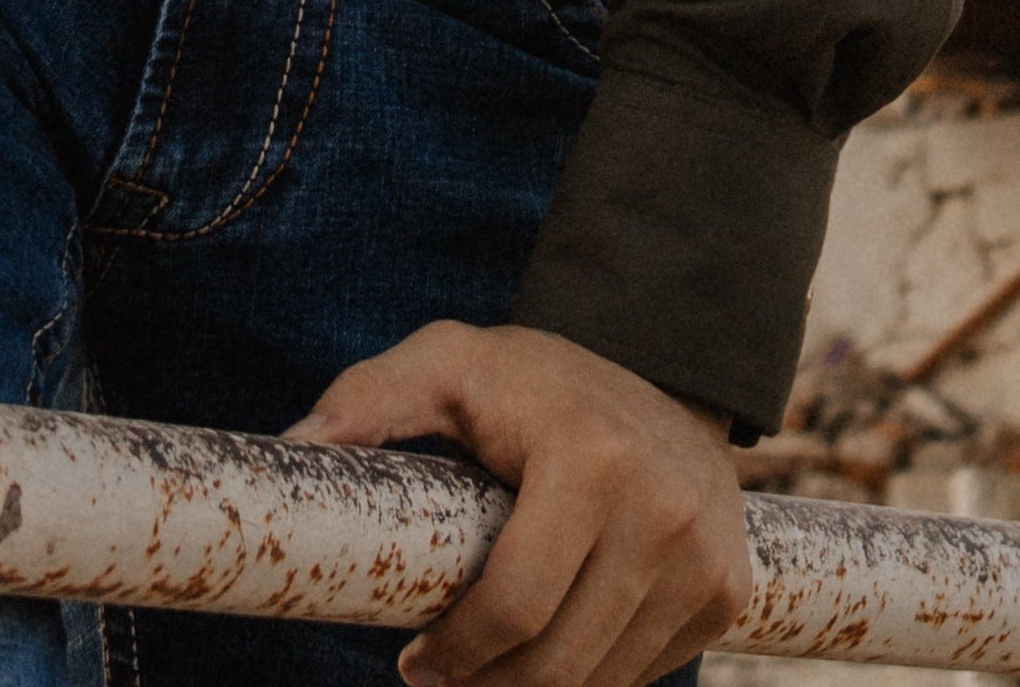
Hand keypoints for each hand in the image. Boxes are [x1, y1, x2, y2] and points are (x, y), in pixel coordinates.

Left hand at [291, 322, 748, 686]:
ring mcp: (705, 555)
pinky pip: (644, 676)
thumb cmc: (538, 383)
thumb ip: (372, 398)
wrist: (664, 379)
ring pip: (601, 684)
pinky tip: (558, 646)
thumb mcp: (452, 364)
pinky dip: (594, 680)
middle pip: (558, 663)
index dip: (455, 657)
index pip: (516, 605)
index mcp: (592, 456)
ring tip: (492, 668)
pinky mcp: (728, 592)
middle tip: (444, 678)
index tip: (412, 664)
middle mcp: (664, 507)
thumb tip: (292, 449)